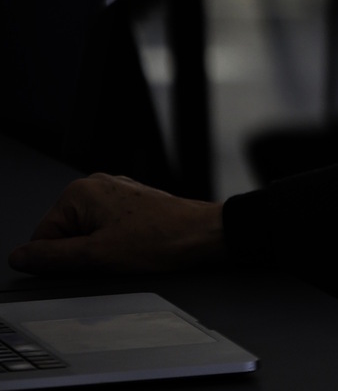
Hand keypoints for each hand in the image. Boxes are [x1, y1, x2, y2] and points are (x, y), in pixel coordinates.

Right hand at [8, 174, 225, 274]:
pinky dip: (117, 243)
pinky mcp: (134, 204)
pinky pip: (109, 230)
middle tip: (112, 257)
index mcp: (80, 192)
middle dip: (82, 253)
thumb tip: (20, 257)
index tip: (85, 264)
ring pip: (88, 234)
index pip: (42, 236)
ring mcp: (118, 193)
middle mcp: (98, 185)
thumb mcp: (96, 256)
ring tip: (129, 251)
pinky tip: (137, 247)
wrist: (205, 235)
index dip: (59, 259)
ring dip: (101, 250)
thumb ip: (51, 258)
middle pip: (65, 234)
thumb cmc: (161, 239)